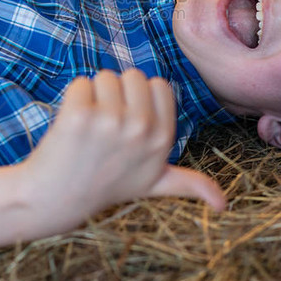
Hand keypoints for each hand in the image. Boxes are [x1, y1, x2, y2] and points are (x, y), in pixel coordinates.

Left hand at [23, 69, 225, 224]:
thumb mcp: (153, 184)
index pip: (158, 85)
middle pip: (132, 75)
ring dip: (93, 97)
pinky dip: (72, 98)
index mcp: (162, 139)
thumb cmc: (106, 185)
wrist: (56, 199)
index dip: (140, 99)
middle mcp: (141, 129)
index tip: (128, 125)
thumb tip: (224, 205)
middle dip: (117, 94)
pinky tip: (69, 127)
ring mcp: (110, 122)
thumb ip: (190, 184)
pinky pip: (80, 83)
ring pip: (105, 77)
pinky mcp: (79, 116)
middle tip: (105, 129)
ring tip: (88, 130)